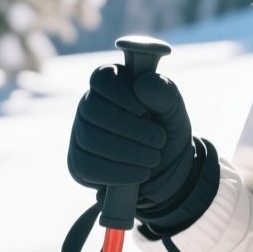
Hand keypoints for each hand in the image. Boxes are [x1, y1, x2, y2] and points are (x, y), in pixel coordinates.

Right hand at [68, 63, 195, 219]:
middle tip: (159, 140)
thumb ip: (164, 94)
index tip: (144, 111)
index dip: (121, 95)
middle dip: (130, 129)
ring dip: (128, 152)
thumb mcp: (174, 111)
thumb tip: (142, 84)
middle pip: (93, 110)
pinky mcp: (78, 161)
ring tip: (154, 158)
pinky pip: (87, 167)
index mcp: (112, 83)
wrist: (166, 168)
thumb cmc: (166, 129)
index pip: (102, 78)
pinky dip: (118, 172)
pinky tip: (140, 174)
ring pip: (90, 139)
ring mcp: (80, 133)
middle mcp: (90, 104)